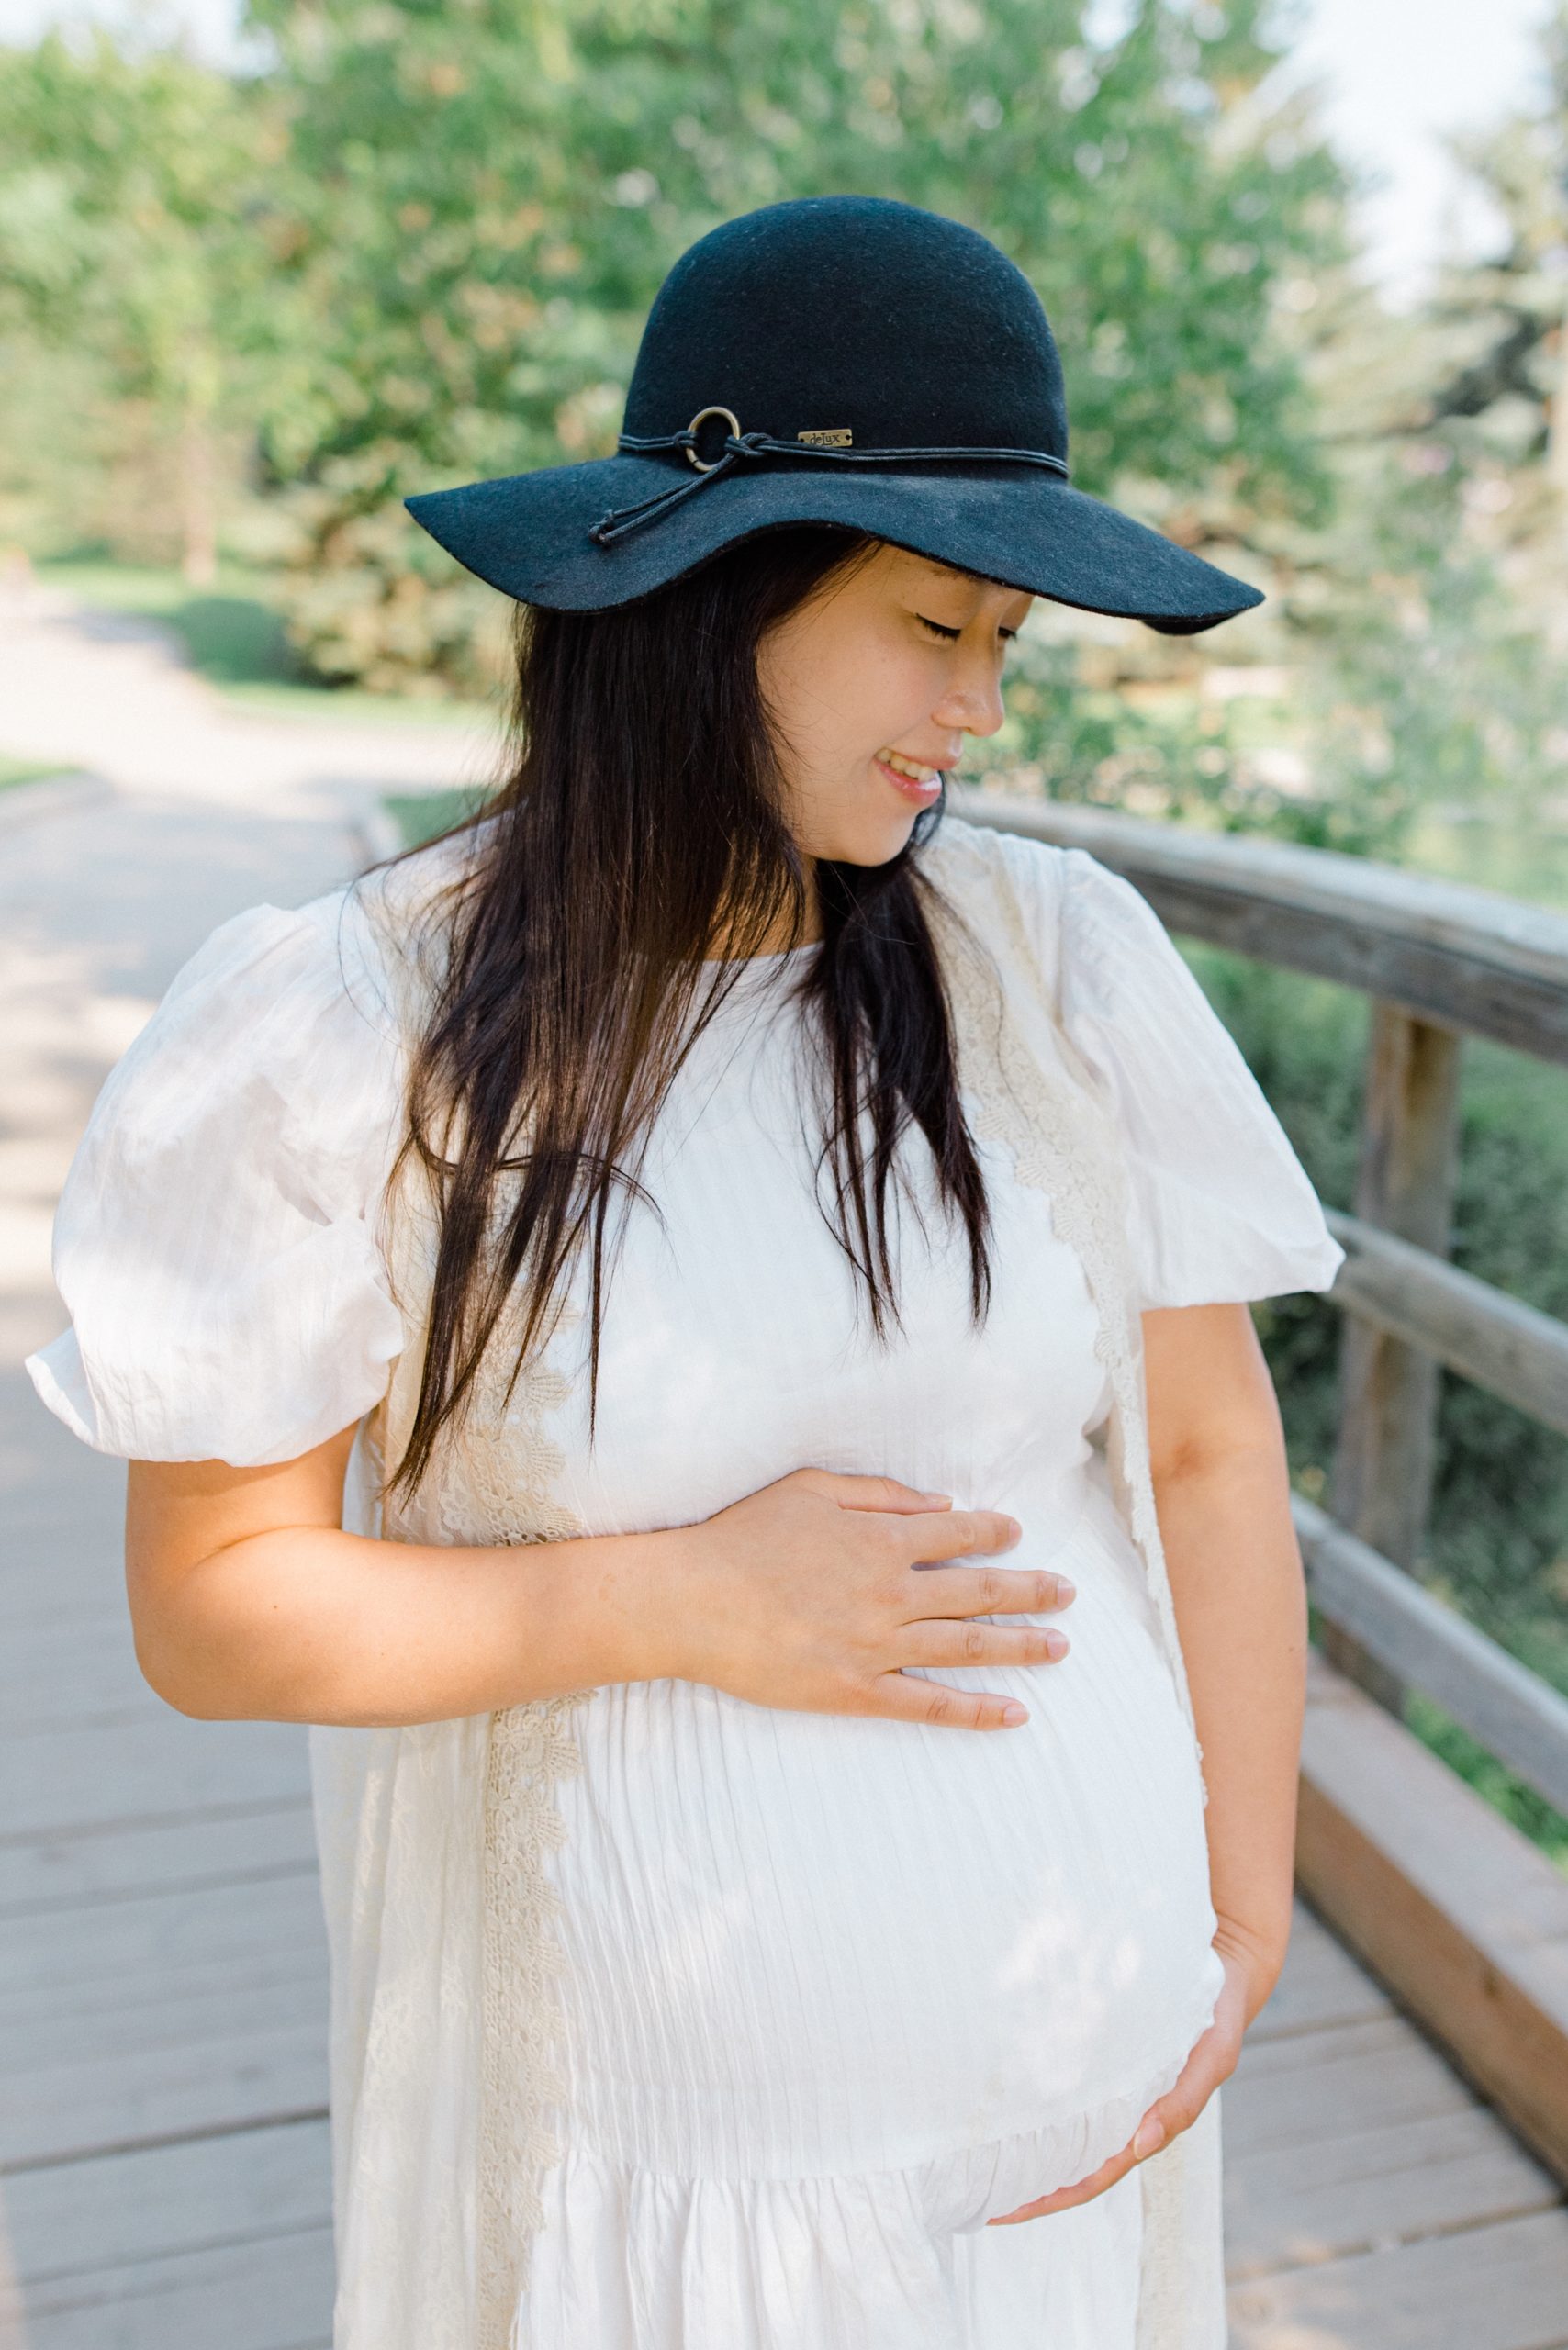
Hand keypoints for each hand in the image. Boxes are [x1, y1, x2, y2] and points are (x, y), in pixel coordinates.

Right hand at [655, 1468, 1073, 1730]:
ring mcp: (878, 1645)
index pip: (956, 1534)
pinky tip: (1014, 1713)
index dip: (992, 1532)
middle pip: (978, 1591)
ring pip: (967, 1646)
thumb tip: (939, 1503)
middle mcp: (892, 1592)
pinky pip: (929, 1703)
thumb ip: (879, 1495)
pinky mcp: (858, 1691)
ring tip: (1059, 1648)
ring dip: (1020, 1646)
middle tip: (1068, 1594)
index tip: (1016, 1533)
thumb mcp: (810, 1489)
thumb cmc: (743, 1538)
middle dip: (1029, 1591)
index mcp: (881, 1540)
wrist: (692, 1601)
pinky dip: (976, 1710)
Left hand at [985, 1929, 1265, 2224]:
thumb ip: (1184, 2101)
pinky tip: (1007, 2093)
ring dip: (1028, 2146)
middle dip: (1028, 2183)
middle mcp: (1125, 2112)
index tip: (1009, 2210)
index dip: (1053, 2197)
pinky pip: (1067, 2088)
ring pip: (1065, 2129)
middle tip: (975, 2192)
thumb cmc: (1217, 2015)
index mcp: (1147, 2124)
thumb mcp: (1213, 2056)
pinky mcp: (1103, 2056)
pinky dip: (1039, 2099)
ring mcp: (1112, 2086)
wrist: (1223, 1965)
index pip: (1094, 2175)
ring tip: (976, 2154)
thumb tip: (1141, 2144)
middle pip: (1071, 2163)